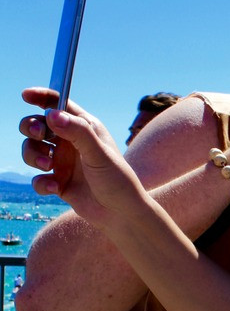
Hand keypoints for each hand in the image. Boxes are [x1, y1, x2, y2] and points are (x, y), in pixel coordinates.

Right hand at [19, 90, 145, 227]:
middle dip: (31, 127)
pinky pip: (38, 179)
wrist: (121, 215)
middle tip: (38, 135)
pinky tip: (54, 189)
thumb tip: (52, 115)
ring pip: (32, 150)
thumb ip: (78, 133)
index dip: (41, 97)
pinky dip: (40, 182)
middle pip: (37, 125)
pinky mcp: (58, 183)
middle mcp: (71, 142)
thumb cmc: (118, 181)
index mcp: (84, 128)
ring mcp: (63, 163)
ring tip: (46, 165)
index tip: (25, 95)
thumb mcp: (100, 154)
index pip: (59, 104)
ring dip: (32, 155)